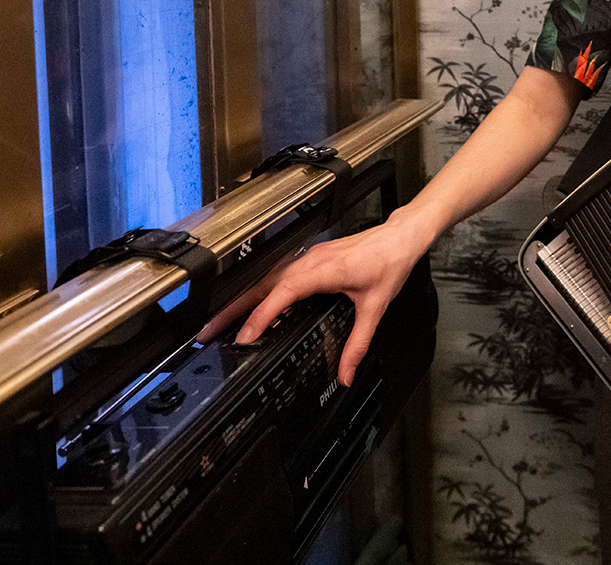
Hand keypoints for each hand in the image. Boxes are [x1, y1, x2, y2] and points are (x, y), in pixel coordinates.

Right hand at [196, 211, 434, 385]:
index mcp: (325, 270)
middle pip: (262, 284)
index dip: (261, 315)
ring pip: (266, 278)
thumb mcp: (376, 308)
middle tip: (209, 331)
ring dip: (242, 299)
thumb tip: (347, 373)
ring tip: (221, 321)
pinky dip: (259, 291)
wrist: (400, 237)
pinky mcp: (310, 257)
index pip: (283, 293)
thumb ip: (359, 344)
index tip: (245, 336)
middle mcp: (310, 260)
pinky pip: (276, 274)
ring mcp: (308, 257)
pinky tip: (251, 306)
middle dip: (233, 308)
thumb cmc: (390, 263)